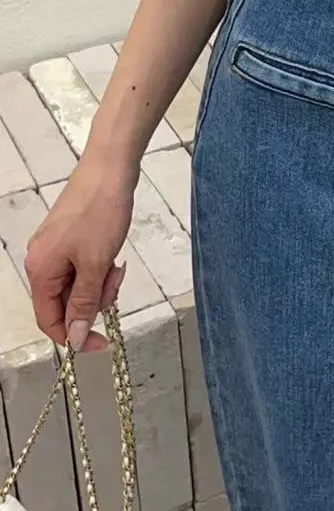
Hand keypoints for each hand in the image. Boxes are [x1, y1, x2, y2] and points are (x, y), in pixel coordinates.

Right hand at [25, 148, 135, 351]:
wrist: (110, 168)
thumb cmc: (101, 213)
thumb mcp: (96, 264)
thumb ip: (85, 304)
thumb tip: (75, 339)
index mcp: (40, 271)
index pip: (50, 320)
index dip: (75, 336)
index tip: (104, 342)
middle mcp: (42, 261)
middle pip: (66, 302)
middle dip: (95, 300)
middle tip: (115, 282)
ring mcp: (56, 248)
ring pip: (79, 284)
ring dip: (101, 283)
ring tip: (116, 264)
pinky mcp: (71, 237)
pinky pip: (84, 266)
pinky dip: (101, 268)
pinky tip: (114, 254)